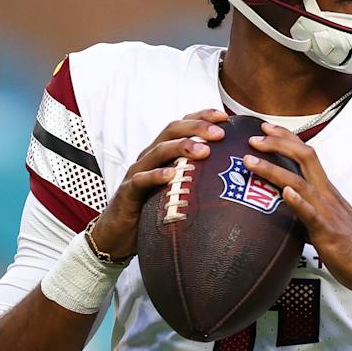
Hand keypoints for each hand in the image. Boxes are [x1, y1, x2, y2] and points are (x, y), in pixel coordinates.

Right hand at [90, 110, 229, 259]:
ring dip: (181, 147)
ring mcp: (137, 172)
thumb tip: (233, 178)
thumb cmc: (152, 210)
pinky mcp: (128, 192)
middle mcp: (149, 157)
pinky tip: (171, 175)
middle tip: (220, 133)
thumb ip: (198, 179)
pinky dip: (156, 176)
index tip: (224, 117)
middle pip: (171, 131)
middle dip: (196, 128)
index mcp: (162, 153)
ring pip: (158, 151)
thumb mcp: (178, 190)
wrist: (118, 234)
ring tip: (204, 150)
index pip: (182, 126)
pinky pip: (141, 180)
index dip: (201, 117)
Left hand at [245, 122, 351, 300]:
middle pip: (304, 157)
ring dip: (273, 169)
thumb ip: (308, 214)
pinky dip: (298, 202)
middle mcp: (327, 196)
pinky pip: (311, 215)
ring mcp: (328, 213)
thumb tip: (288, 213)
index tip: (266, 128)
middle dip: (277, 143)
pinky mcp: (329, 233)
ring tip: (251, 161)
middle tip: (253, 137)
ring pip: (299, 182)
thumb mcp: (328, 224)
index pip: (307, 156)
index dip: (286, 139)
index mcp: (328, 192)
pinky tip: (286, 193)